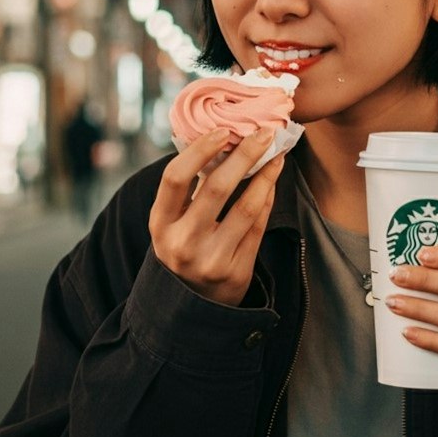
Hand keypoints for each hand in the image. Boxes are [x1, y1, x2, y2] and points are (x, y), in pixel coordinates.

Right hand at [149, 127, 284, 305]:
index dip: (199, 151)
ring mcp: (210, 259)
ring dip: (266, 175)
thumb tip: (223, 140)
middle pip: (215, 188)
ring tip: (277, 154)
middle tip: (263, 132)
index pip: (175, 178)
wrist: (193, 305)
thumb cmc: (185, 247)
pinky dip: (268, 198)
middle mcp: (182, 243)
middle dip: (244, 155)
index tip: (223, 131)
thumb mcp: (173, 223)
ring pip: (246, 207)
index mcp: (160, 224)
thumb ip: (189, 190)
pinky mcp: (236, 271)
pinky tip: (273, 181)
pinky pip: (258, 226)